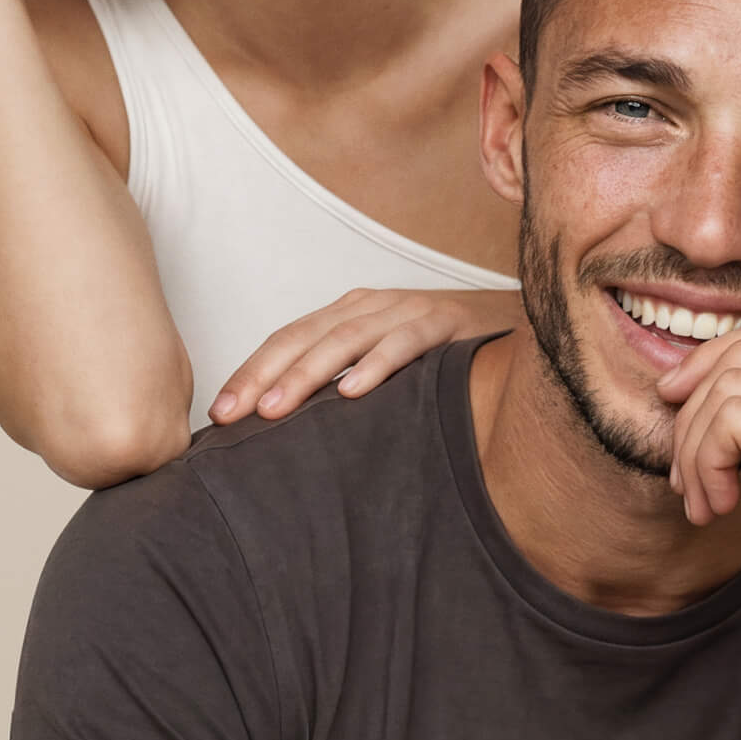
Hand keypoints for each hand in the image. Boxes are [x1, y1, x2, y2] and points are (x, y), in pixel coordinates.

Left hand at [209, 288, 522, 423]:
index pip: (288, 341)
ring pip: (346, 339)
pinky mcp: (447, 322)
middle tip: (229, 416)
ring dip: (307, 374)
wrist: (522, 328)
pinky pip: (406, 343)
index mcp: (350, 315)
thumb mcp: (388, 366)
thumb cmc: (448, 356)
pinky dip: (378, 366)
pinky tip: (353, 393)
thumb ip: (346, 385)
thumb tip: (291, 432)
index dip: (250, 373)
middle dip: (261, 376)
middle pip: (304, 338)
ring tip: (274, 408)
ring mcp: (409, 311)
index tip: (218, 415)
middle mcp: (373, 307)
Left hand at [655, 317, 740, 692]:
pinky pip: (730, 418)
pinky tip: (717, 509)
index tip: (677, 409)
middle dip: (695, 409)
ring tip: (703, 500)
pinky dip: (705, 464)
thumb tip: (689, 372)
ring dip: (695, 447)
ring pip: (730, 385)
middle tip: (687, 476)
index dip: (711, 364)